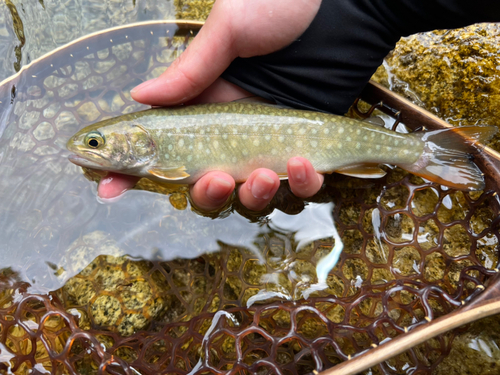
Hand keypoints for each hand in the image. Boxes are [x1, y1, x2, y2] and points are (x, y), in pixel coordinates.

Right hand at [98, 0, 323, 210]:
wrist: (345, 10)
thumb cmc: (282, 8)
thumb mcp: (230, 29)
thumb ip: (190, 69)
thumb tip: (139, 94)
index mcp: (205, 105)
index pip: (162, 145)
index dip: (132, 170)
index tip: (107, 188)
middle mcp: (231, 131)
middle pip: (204, 183)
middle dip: (204, 193)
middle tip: (213, 178)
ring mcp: (269, 144)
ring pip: (249, 194)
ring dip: (251, 194)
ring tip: (262, 173)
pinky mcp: (306, 149)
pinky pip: (299, 186)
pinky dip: (299, 184)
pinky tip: (302, 162)